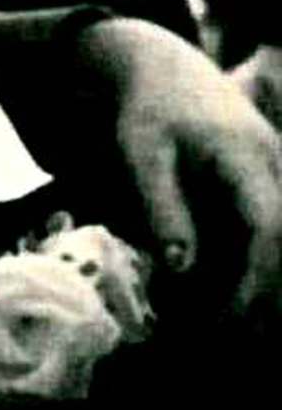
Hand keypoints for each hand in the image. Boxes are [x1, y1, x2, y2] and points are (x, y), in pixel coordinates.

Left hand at [86, 18, 281, 311]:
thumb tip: (182, 267)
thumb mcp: (142, 154)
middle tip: (231, 338)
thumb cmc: (148, 111)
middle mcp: (276, 168)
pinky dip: (251, 267)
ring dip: (261, 284)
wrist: (166, 71)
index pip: (268, 225)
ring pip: (280, 241)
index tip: (234, 315)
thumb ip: (162, 206)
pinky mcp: (267, 189)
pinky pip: (267, 235)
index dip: (258, 275)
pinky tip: (223, 300)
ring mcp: (277, 176)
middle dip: (266, 293)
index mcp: (247, 158)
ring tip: (228, 330)